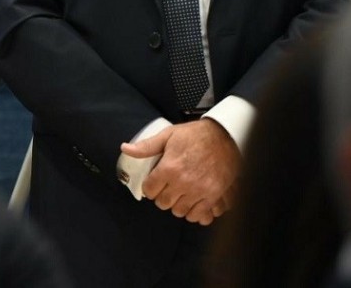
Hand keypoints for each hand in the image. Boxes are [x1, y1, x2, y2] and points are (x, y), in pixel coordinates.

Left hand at [121, 119, 240, 224]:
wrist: (225, 137)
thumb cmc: (195, 135)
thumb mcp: (168, 135)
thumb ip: (146, 146)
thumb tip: (125, 148)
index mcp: (169, 168)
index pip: (150, 190)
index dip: (149, 187)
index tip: (153, 183)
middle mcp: (184, 183)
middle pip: (163, 203)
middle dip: (161, 196)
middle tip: (166, 188)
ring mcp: (200, 191)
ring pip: (180, 212)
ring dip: (177, 205)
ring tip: (179, 195)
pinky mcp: (214, 196)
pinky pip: (200, 215)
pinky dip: (194, 212)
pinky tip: (192, 203)